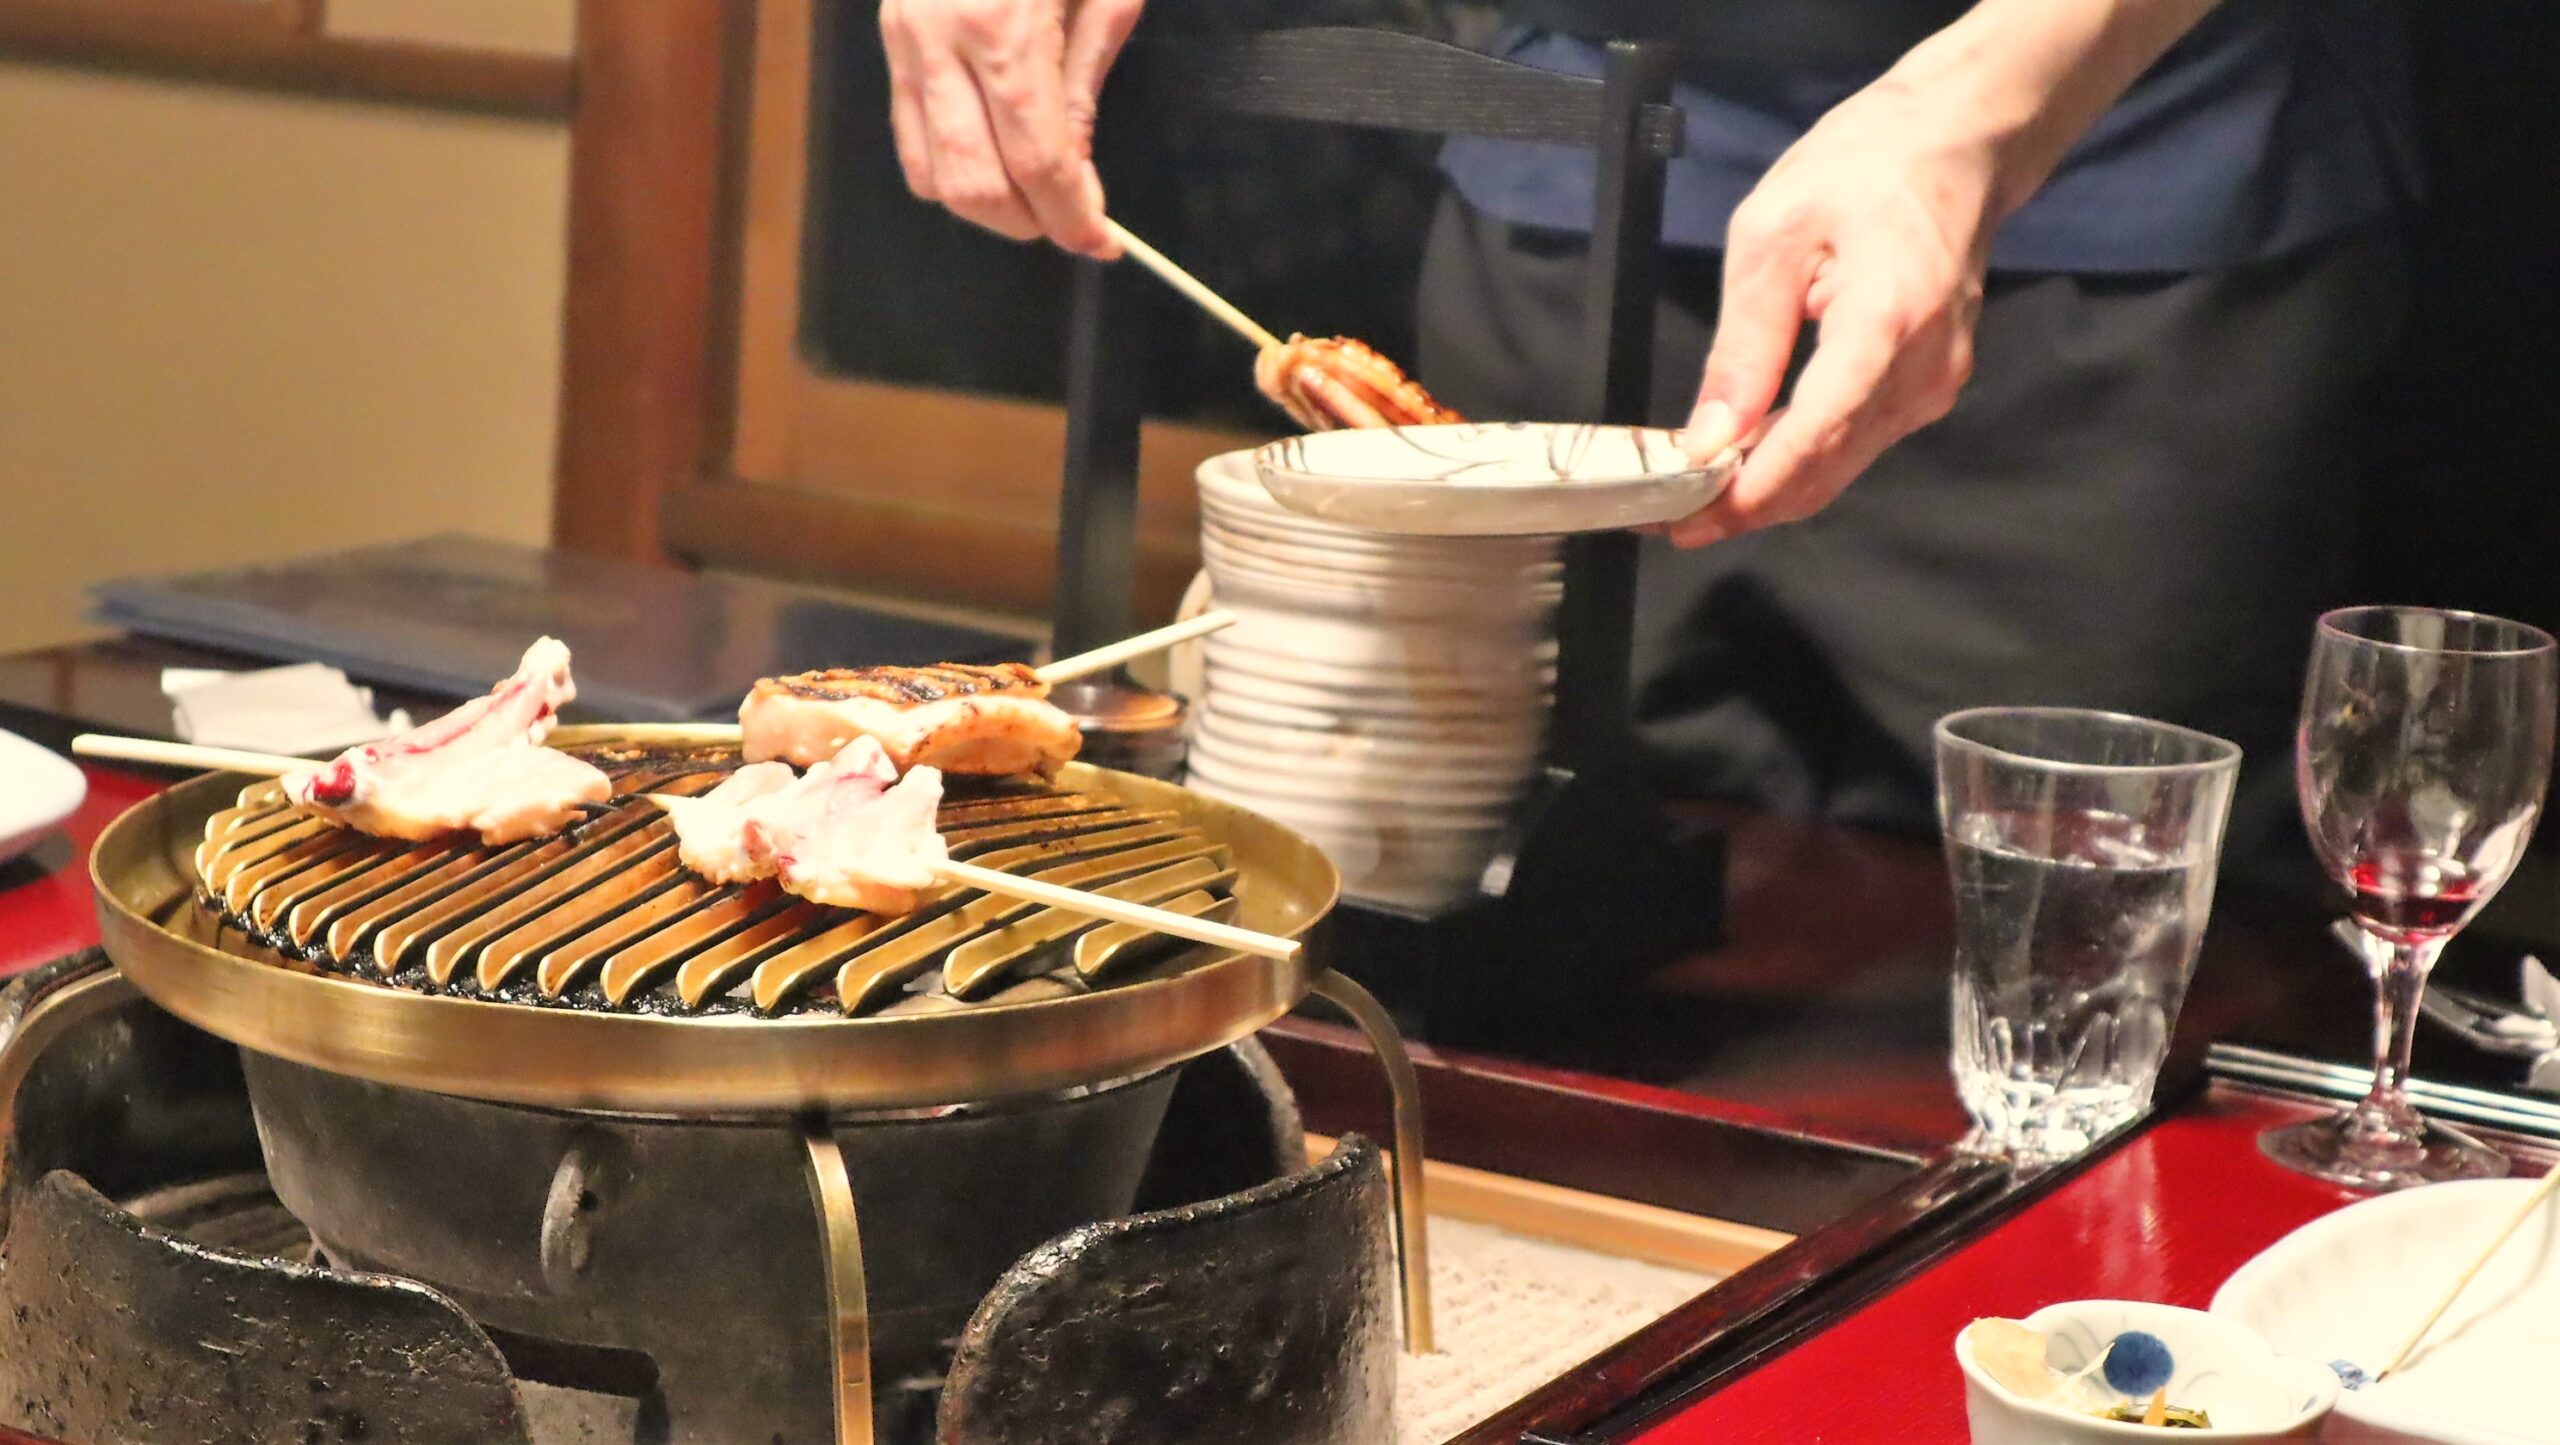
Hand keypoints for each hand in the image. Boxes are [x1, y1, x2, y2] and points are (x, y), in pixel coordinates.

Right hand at [880, 0, 1144, 257]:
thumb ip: (1083, 87)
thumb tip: (1077, 180)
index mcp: (1001, 26)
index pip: (1036, 162)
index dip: (1071, 217)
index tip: (1102, 242)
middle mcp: (938, 40)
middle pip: (974, 183)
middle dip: (1028, 221)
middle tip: (1070, 215)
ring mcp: (902, 40)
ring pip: (930, 174)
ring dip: (987, 203)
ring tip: (1033, 190)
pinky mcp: (889, 39)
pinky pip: (910, 136)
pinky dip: (953, 168)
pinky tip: (995, 153)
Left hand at [1665, 77, 1995, 546]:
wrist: (1957, 140)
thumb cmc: (1862, 166)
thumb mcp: (1771, 239)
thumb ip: (1743, 348)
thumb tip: (1707, 440)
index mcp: (1885, 326)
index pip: (1811, 444)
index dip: (1743, 497)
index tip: (1680, 524)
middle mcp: (1924, 372)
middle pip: (1825, 474)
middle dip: (1743, 506)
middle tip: (1666, 519)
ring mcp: (1936, 384)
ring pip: (1840, 468)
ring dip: (1768, 490)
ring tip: (1693, 494)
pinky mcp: (1932, 385)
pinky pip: (1857, 443)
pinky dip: (1801, 459)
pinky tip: (1749, 457)